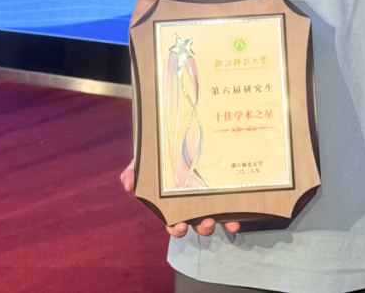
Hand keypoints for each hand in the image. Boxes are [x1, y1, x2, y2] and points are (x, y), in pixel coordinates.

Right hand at [120, 159, 240, 237]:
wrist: (179, 136)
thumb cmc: (159, 156)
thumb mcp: (145, 161)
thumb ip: (134, 171)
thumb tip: (128, 184)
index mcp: (172, 204)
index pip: (173, 222)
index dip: (176, 228)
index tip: (180, 226)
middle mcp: (191, 205)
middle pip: (196, 224)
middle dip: (201, 228)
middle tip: (205, 222)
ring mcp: (207, 199)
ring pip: (213, 218)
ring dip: (217, 223)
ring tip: (219, 218)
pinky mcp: (221, 191)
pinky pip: (228, 207)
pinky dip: (232, 217)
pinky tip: (236, 219)